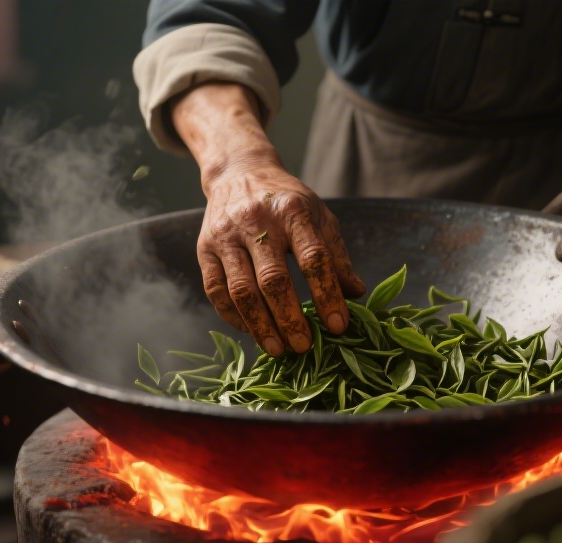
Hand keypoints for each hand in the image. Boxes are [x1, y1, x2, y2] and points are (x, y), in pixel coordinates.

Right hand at [197, 160, 364, 355]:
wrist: (239, 173)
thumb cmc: (287, 202)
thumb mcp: (319, 217)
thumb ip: (337, 255)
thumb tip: (357, 293)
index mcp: (293, 212)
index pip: (314, 258)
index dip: (327, 295)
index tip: (338, 325)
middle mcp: (257, 222)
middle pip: (273, 279)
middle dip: (291, 318)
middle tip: (305, 346)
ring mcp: (226, 236)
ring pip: (242, 290)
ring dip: (261, 326)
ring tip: (279, 349)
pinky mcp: (204, 249)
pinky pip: (216, 291)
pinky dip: (235, 317)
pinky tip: (252, 332)